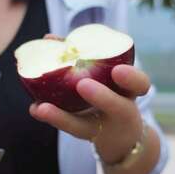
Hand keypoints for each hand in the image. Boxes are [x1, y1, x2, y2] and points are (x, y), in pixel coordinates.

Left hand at [29, 35, 150, 163]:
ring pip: (82, 126)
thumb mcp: (111, 78)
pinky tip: (35, 109)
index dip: (131, 78)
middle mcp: (119, 112)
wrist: (120, 136)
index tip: (118, 71)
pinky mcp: (84, 135)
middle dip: (102, 97)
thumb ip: (86, 57)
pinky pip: (66, 128)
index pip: (139, 85)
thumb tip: (49, 37)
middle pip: (117, 108)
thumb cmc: (112, 94)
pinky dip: (50, 117)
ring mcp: (102, 129)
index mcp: (129, 92)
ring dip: (62, 117)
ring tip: (42, 108)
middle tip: (83, 85)